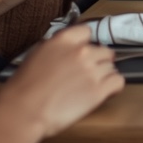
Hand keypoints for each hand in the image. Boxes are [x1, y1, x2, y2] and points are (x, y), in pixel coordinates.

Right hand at [2, 26, 123, 137]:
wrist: (23, 111)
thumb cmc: (23, 88)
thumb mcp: (37, 55)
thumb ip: (57, 48)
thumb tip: (67, 50)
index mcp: (65, 40)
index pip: (87, 32)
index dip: (86, 44)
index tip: (84, 53)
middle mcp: (82, 51)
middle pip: (103, 51)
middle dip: (97, 62)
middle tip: (87, 75)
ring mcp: (92, 70)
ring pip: (111, 67)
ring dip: (104, 76)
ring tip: (90, 87)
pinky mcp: (99, 90)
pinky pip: (118, 82)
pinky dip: (114, 87)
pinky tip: (105, 92)